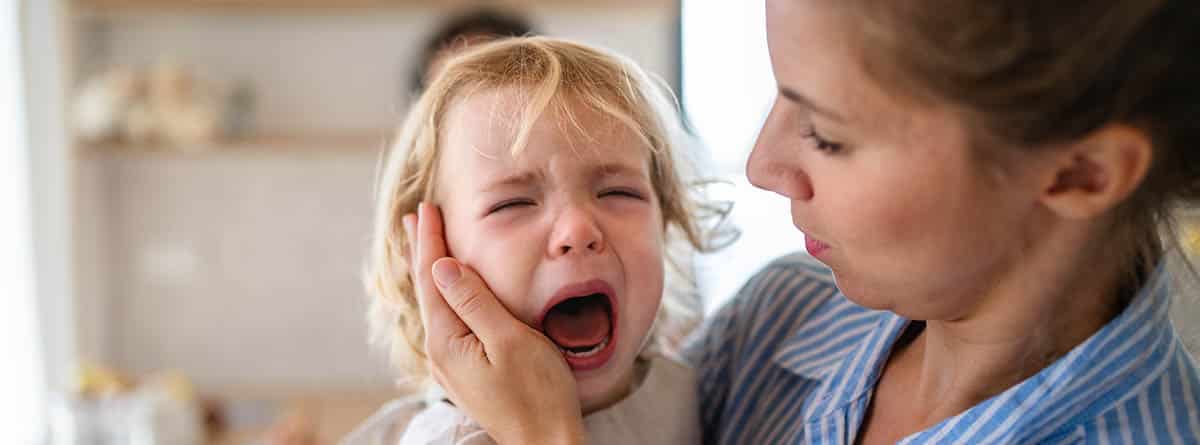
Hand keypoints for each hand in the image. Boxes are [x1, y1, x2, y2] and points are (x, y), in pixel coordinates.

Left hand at [405, 203, 585, 444]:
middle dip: (424, 251)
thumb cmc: (537, 394)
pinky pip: (449, 322)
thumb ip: (475, 302)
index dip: (430, 241)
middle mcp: (442, 353)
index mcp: (448, 340)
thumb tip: (442, 266)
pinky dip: (446, 296)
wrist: (545, 444)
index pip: (433, 278)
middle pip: (428, 291)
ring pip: (438, 307)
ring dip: (433, 272)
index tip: (426, 209)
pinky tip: (449, 295)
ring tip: (425, 248)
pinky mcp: (467, 373)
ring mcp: (453, 366)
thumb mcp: (509, 340)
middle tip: (415, 217)